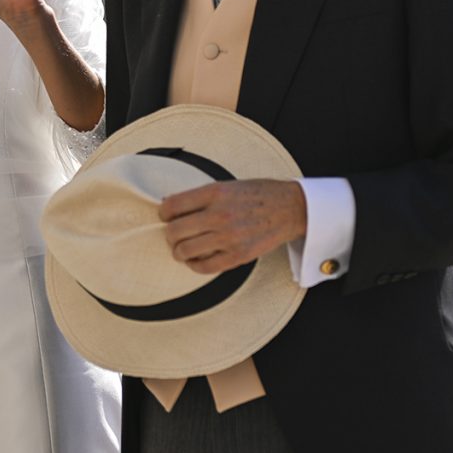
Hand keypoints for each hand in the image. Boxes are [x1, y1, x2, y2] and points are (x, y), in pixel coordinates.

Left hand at [159, 179, 306, 274]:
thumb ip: (199, 196)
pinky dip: (194, 265)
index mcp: (214, 193)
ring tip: (183, 248)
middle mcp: (219, 215)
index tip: (165, 216)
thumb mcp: (226, 185)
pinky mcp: (238, 256)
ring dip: (178, 251)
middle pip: (174, 231)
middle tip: (174, 234)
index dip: (162, 213)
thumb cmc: (258, 194)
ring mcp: (229, 237)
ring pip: (185, 251)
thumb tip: (169, 205)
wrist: (289, 208)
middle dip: (169, 234)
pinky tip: (196, 259)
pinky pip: (204, 267)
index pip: (172, 206)